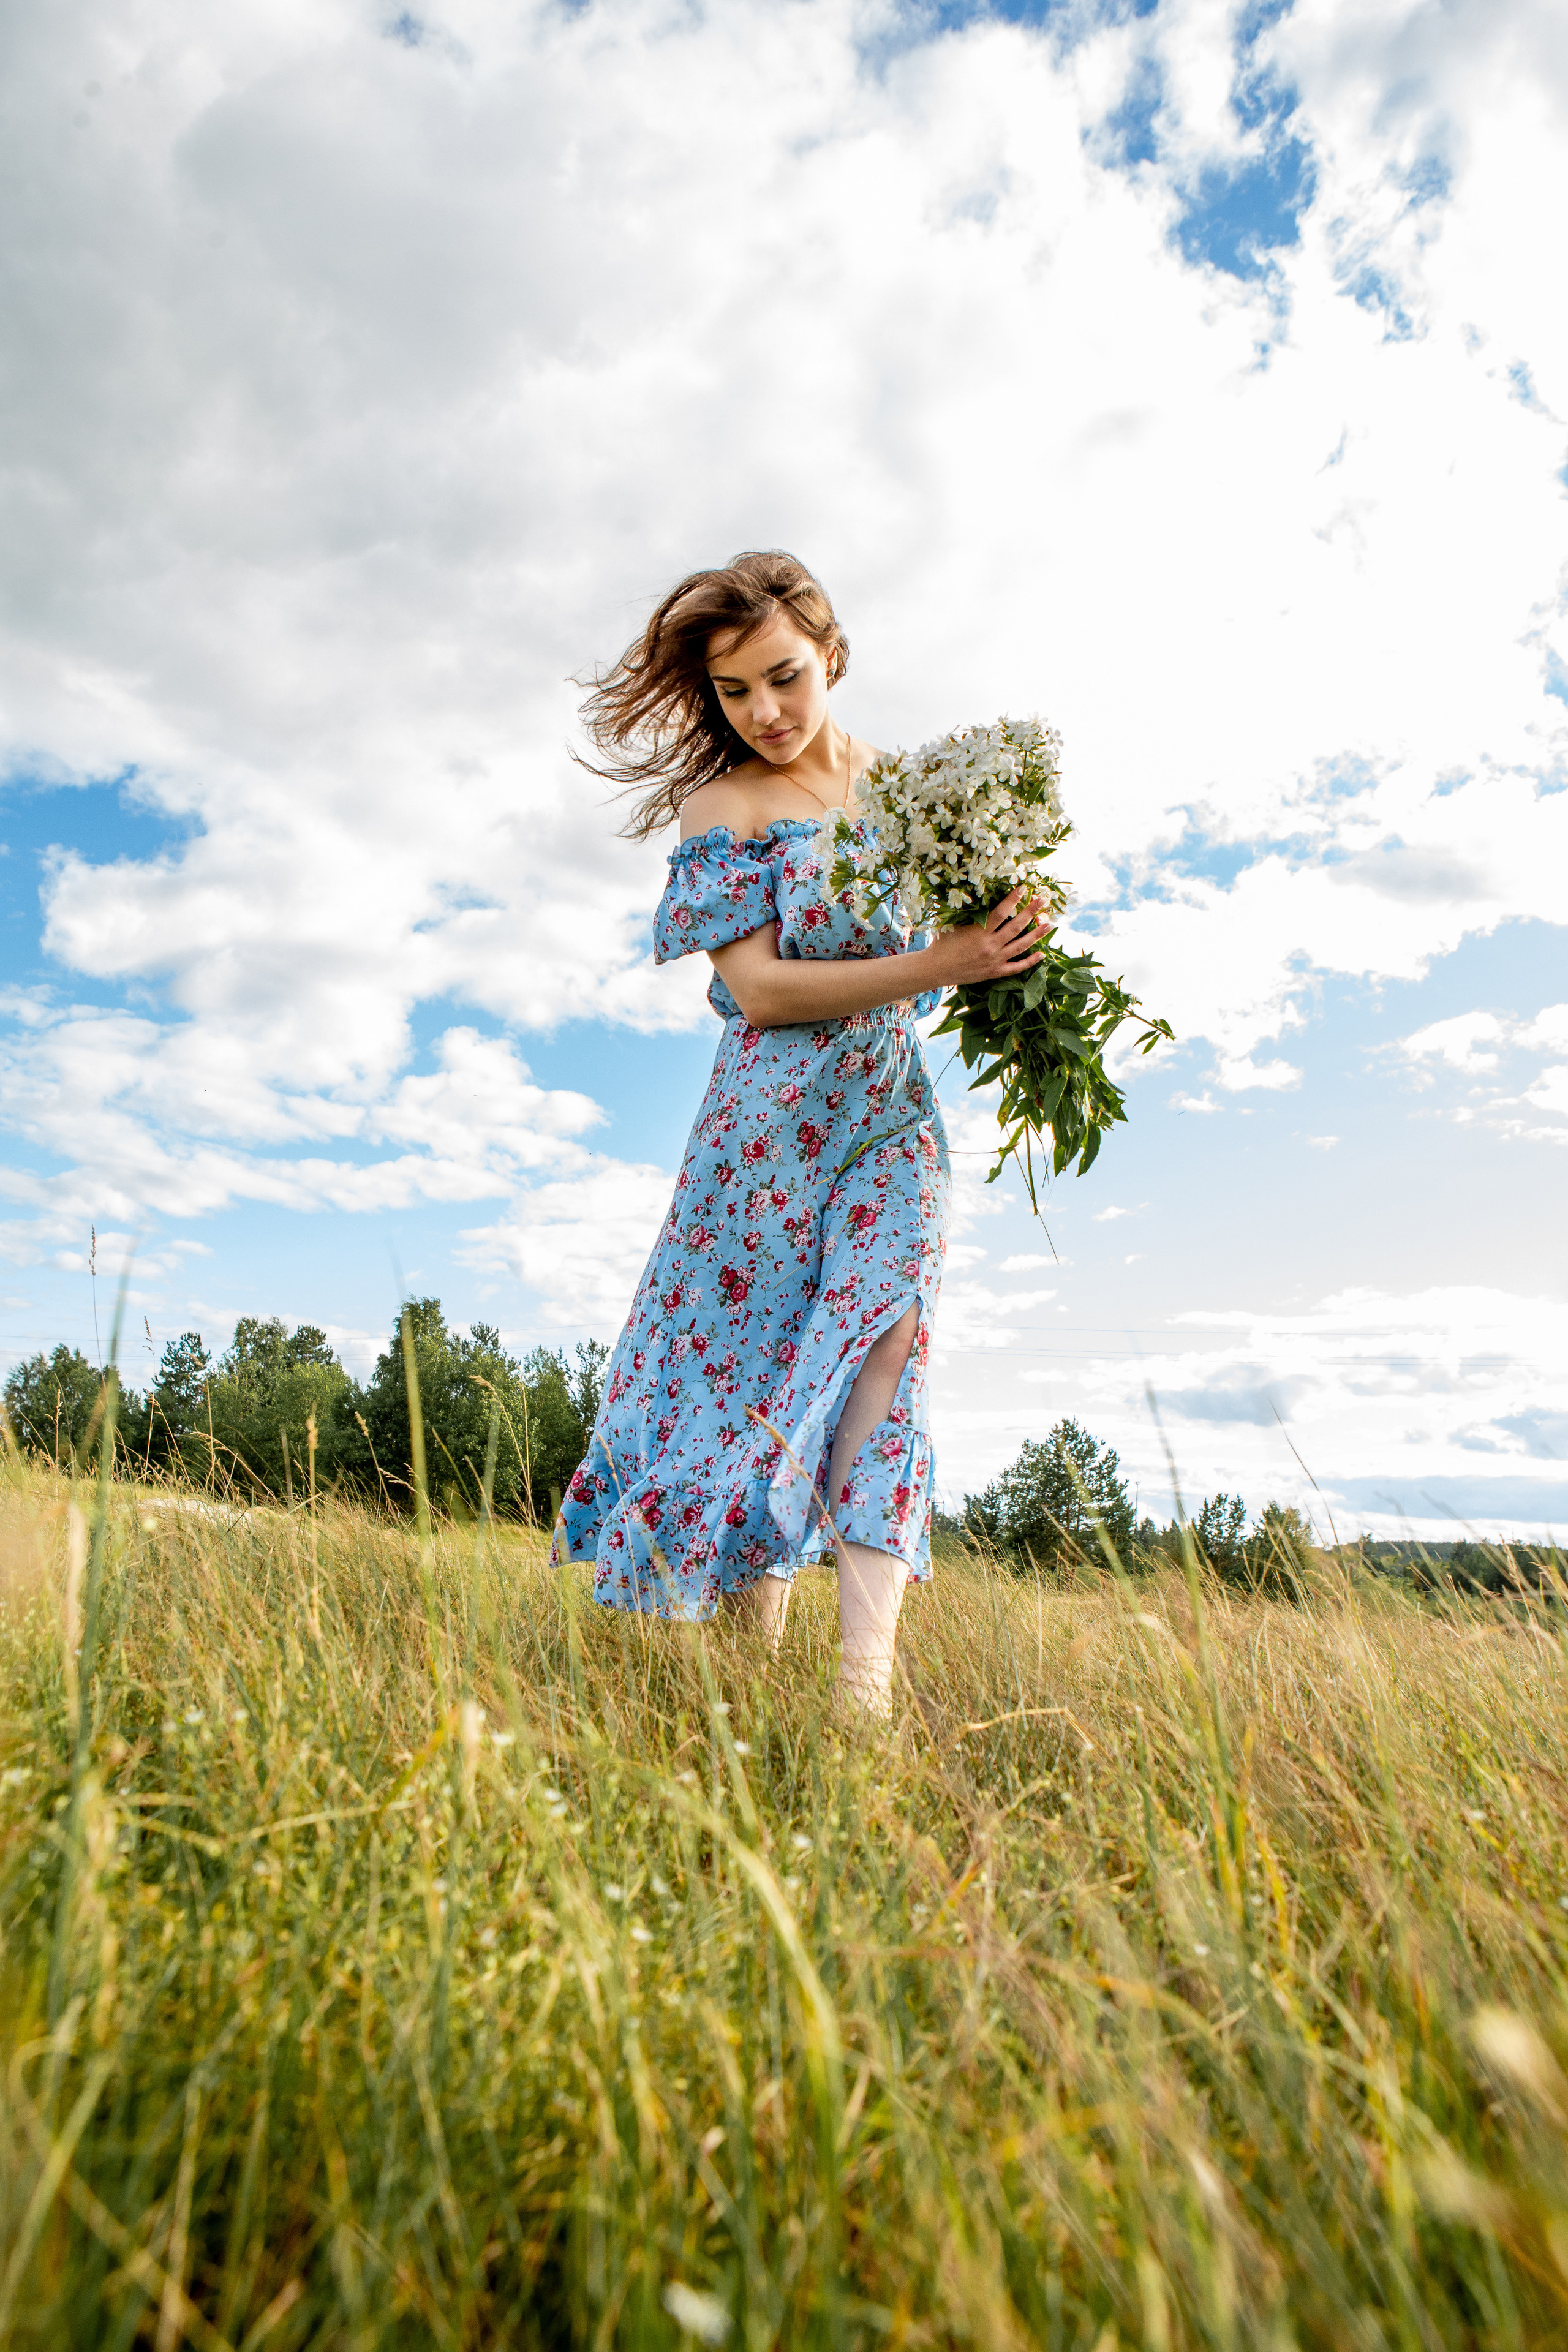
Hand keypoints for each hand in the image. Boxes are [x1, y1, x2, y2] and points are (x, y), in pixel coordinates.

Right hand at [925, 886, 1052, 988]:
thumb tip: (977, 894)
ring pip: (1021, 946)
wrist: (936, 969)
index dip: (1013, 899)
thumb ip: (968, 912)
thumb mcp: (952, 923)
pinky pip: (1016, 967)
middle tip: (1043, 900)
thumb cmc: (942, 943)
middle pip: (1016, 926)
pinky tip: (1041, 954)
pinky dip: (1030, 961)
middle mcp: (990, 946)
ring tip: (1049, 924)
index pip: (1001, 912)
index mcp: (979, 932)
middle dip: (1031, 911)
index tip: (1024, 888)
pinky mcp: (995, 972)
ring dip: (1036, 934)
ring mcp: (994, 960)